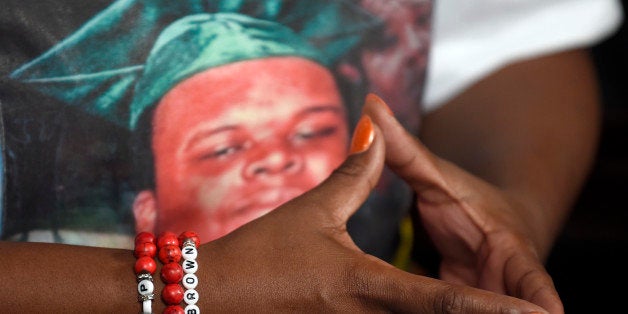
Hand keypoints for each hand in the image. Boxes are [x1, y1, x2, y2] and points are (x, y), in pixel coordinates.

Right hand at [195, 112, 548, 312]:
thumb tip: (377, 131)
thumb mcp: (315, 212)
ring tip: (497, 310)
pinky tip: (432, 311)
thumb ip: (356, 173)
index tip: (537, 313)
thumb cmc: (265, 254)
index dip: (492, 308)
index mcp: (368, 286)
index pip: (444, 302)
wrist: (217, 296)